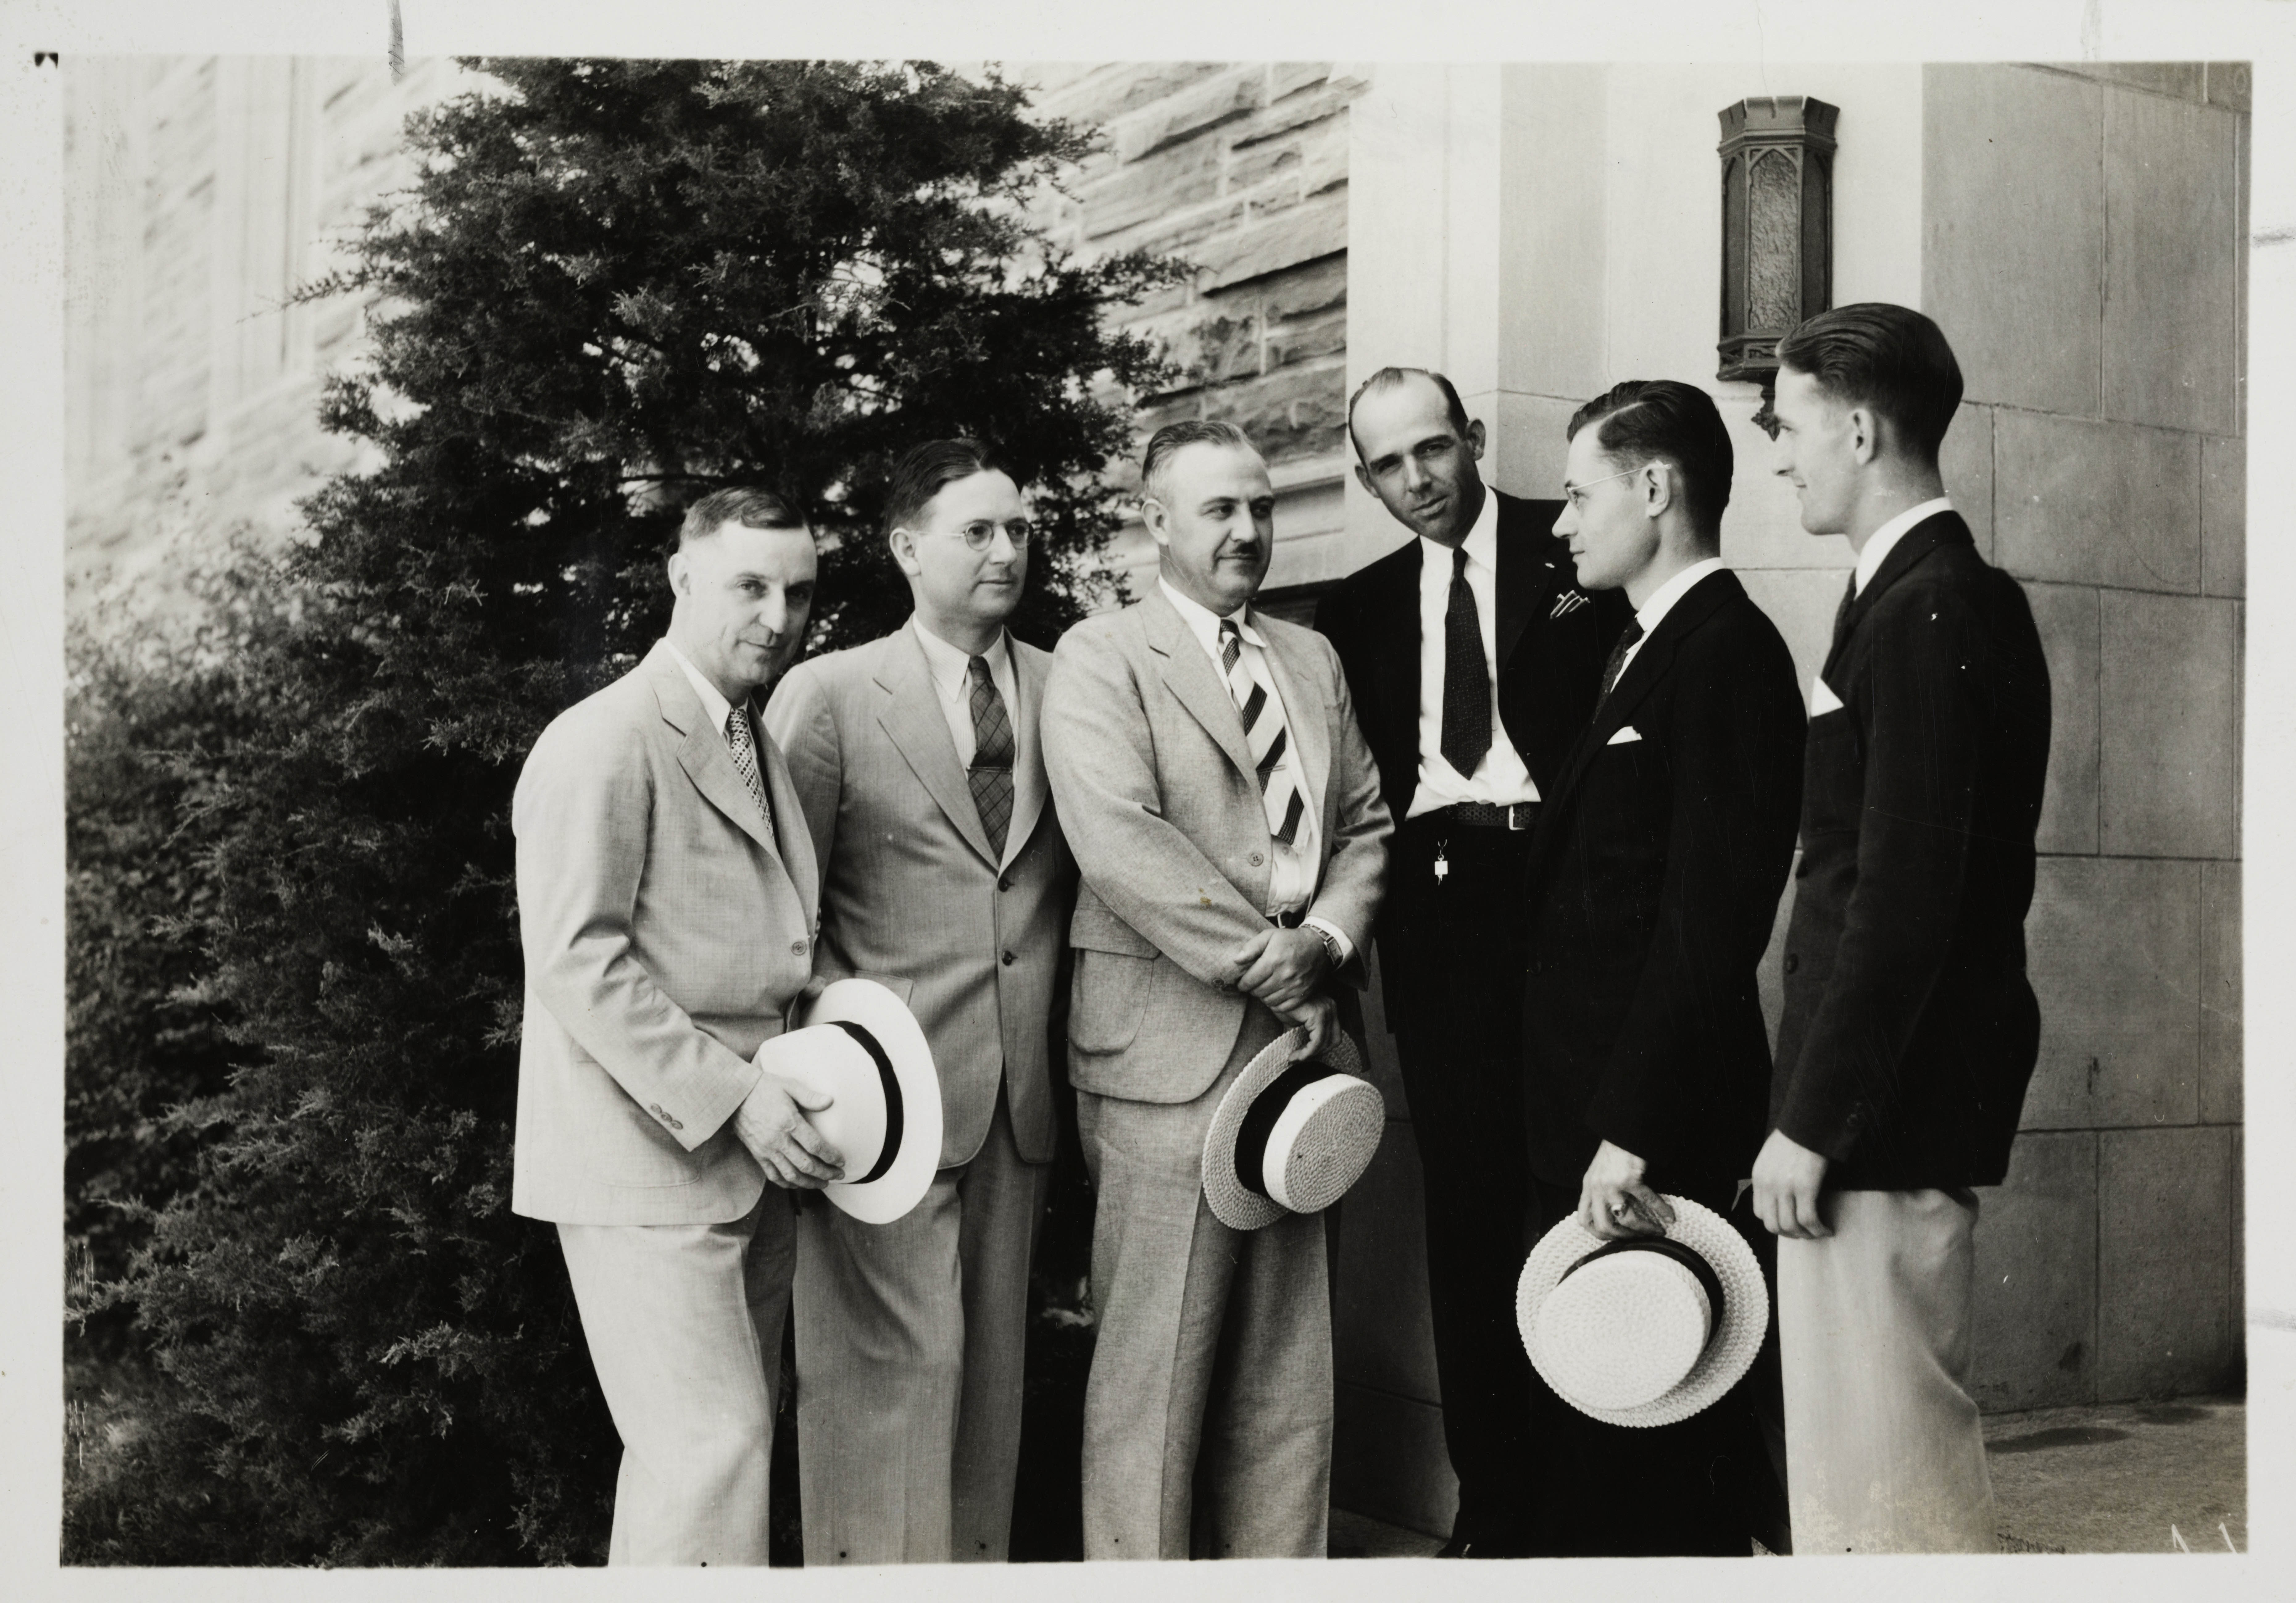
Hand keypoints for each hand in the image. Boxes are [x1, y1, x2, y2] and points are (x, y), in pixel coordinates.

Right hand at [732, 1071, 844, 1189]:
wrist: (733, 1095)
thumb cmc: (763, 1087)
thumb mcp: (788, 1085)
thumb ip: (810, 1096)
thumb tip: (830, 1101)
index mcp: (788, 1122)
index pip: (815, 1146)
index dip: (831, 1156)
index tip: (841, 1160)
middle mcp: (778, 1140)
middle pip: (806, 1165)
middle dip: (825, 1173)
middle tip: (838, 1175)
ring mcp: (766, 1150)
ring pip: (791, 1175)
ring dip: (809, 1183)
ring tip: (823, 1183)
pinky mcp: (757, 1154)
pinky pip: (774, 1175)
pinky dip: (788, 1183)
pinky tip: (799, 1184)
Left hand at [1230, 926, 1330, 1016]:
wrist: (1319, 946)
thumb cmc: (1291, 940)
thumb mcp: (1269, 935)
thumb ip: (1251, 947)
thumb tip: (1236, 960)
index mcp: (1273, 960)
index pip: (1250, 980)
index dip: (1242, 983)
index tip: (1242, 982)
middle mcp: (1284, 975)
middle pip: (1258, 992)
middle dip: (1252, 989)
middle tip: (1253, 985)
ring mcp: (1295, 986)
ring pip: (1269, 1001)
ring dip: (1264, 996)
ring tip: (1264, 988)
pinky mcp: (1303, 994)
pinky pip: (1283, 1007)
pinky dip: (1276, 1003)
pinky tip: (1275, 994)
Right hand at [1286, 994, 1340, 1059]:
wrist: (1272, 992)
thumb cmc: (1283, 1004)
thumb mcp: (1296, 1022)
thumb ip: (1303, 1034)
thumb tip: (1301, 1053)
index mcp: (1329, 1008)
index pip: (1335, 1035)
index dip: (1322, 1048)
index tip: (1306, 1054)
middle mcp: (1331, 1007)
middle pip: (1334, 1040)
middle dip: (1318, 1053)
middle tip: (1301, 1057)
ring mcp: (1326, 1010)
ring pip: (1325, 1043)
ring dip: (1310, 1055)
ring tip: (1295, 1057)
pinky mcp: (1318, 1015)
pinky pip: (1317, 1041)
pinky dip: (1307, 1052)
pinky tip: (1295, 1055)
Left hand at [1577, 1140, 1672, 1239]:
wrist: (1623, 1130)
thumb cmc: (1614, 1151)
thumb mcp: (1598, 1173)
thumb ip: (1599, 1191)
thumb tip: (1612, 1213)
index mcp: (1588, 1187)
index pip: (1584, 1220)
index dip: (1597, 1234)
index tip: (1613, 1238)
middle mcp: (1597, 1188)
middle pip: (1604, 1226)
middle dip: (1623, 1238)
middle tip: (1638, 1240)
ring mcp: (1612, 1185)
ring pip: (1626, 1219)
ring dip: (1644, 1229)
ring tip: (1657, 1231)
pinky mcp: (1630, 1179)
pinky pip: (1648, 1201)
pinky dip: (1661, 1211)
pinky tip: (1670, 1216)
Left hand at [1751, 1129, 1830, 1237]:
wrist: (1809, 1122)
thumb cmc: (1795, 1137)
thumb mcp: (1771, 1156)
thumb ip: (1772, 1176)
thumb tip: (1782, 1198)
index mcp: (1758, 1177)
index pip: (1760, 1213)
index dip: (1776, 1223)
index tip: (1791, 1225)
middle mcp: (1768, 1185)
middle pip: (1773, 1225)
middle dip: (1791, 1234)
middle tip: (1806, 1233)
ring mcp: (1785, 1187)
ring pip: (1791, 1226)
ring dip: (1806, 1235)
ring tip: (1819, 1232)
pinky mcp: (1805, 1187)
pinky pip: (1809, 1219)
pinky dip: (1819, 1229)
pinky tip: (1828, 1229)